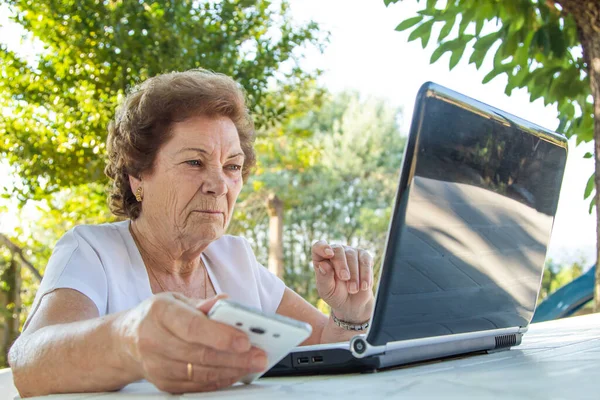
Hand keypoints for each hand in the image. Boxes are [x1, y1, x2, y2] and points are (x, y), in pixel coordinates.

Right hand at [115, 293, 266, 393]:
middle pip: (200, 354)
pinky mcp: (163, 383)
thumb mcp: (176, 300)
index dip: (220, 335)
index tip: (245, 340)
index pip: (192, 327)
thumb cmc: (158, 316)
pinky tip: (236, 373)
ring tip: (254, 364)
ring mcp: (156, 365)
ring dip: (231, 371)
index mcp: (160, 312)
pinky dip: (220, 380)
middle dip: (235, 357)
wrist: (126, 340)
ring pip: (200, 373)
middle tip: (260, 356)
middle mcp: (153, 340)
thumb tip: (228, 304)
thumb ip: (204, 304)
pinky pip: (196, 386)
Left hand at [312, 240, 374, 322]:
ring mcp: (350, 252)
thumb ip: (324, 278)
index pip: (318, 246)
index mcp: (321, 258)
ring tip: (353, 290)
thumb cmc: (335, 295)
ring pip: (352, 255)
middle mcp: (335, 252)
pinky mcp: (364, 257)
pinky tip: (364, 286)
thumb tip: (323, 264)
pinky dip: (365, 274)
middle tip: (344, 278)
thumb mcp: (327, 291)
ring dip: (353, 274)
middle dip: (341, 264)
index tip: (329, 254)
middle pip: (338, 249)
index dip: (322, 247)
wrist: (352, 303)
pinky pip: (365, 261)